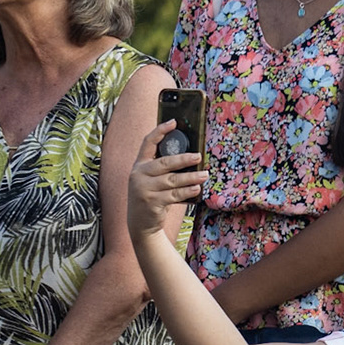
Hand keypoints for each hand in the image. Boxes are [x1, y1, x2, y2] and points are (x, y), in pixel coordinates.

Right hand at [129, 123, 204, 237]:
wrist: (140, 223)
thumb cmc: (152, 196)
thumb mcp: (152, 180)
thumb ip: (164, 169)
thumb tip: (192, 158)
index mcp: (139, 165)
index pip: (148, 143)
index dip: (161, 131)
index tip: (174, 122)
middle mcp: (139, 174)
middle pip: (164, 162)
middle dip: (183, 159)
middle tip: (199, 156)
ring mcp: (143, 189)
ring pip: (172, 180)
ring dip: (191, 177)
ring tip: (205, 175)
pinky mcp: (151, 202)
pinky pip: (174, 194)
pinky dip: (187, 191)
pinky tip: (197, 188)